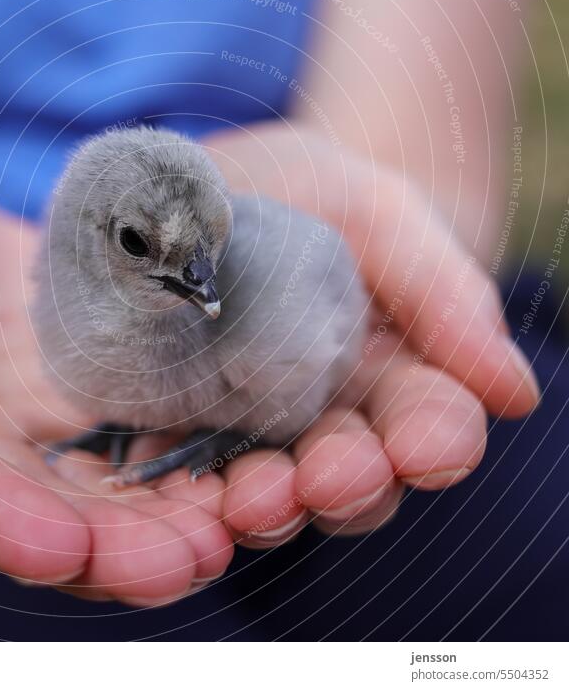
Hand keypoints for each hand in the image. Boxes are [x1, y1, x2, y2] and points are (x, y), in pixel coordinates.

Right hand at [0, 151, 232, 605]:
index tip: (55, 543)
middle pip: (40, 516)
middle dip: (109, 547)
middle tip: (181, 563)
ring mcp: (37, 436)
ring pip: (104, 497)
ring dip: (164, 524)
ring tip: (227, 532)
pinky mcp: (91, 405)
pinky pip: (142, 446)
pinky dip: (187, 465)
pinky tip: (239, 472)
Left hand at [202, 124, 538, 541]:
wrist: (219, 185)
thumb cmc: (314, 192)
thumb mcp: (380, 215)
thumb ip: (442, 292)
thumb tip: (515, 393)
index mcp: (389, 373)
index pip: (428, 422)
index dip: (434, 440)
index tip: (424, 448)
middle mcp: (324, 415)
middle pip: (349, 473)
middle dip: (346, 482)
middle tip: (330, 478)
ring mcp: (245, 427)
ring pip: (269, 489)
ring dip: (266, 502)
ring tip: (250, 497)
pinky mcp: (174, 421)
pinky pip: (180, 471)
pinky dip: (181, 492)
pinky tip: (172, 492)